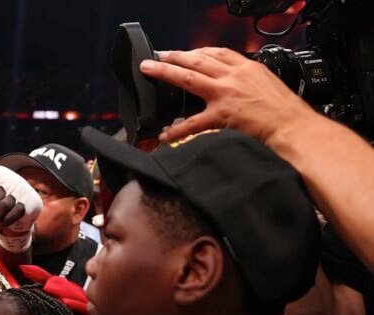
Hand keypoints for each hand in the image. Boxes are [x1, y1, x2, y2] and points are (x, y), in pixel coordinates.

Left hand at [139, 48, 316, 144]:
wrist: (294, 126)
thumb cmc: (286, 111)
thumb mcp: (268, 85)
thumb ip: (249, 82)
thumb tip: (239, 87)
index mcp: (247, 68)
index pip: (218, 53)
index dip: (198, 51)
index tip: (187, 52)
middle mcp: (234, 76)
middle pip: (197, 59)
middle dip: (174, 56)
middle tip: (158, 55)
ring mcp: (225, 94)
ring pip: (188, 78)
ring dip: (166, 72)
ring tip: (150, 70)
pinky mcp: (222, 115)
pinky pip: (193, 123)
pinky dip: (177, 129)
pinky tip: (165, 134)